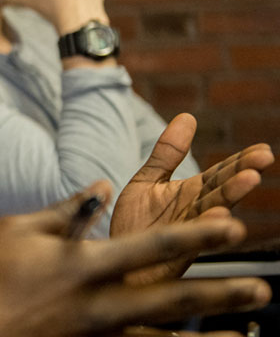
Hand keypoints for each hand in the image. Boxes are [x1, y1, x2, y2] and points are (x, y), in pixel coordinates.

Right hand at [0, 184, 269, 336]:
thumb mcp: (18, 228)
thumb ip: (67, 210)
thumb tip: (101, 184)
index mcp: (82, 265)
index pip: (150, 245)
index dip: (195, 234)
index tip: (232, 225)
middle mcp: (97, 304)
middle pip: (170, 299)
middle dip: (219, 294)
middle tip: (262, 291)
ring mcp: (93, 335)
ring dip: (207, 336)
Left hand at [111, 113, 274, 283]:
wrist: (111, 259)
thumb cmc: (134, 224)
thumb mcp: (148, 181)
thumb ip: (167, 153)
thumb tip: (188, 116)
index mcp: (190, 194)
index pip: (220, 174)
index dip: (240, 162)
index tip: (263, 150)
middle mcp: (193, 213)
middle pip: (221, 191)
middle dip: (241, 176)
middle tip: (262, 161)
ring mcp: (185, 233)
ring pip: (211, 214)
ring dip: (230, 198)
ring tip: (247, 181)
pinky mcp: (171, 251)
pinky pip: (190, 240)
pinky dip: (204, 229)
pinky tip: (215, 216)